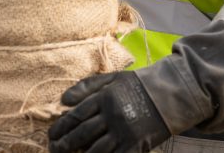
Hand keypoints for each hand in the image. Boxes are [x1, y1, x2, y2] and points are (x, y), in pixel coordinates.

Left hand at [48, 71, 169, 152]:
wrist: (172, 93)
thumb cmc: (140, 85)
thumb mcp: (114, 78)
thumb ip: (88, 86)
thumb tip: (63, 100)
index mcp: (105, 97)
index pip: (76, 115)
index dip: (61, 127)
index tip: (51, 134)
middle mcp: (112, 115)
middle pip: (81, 134)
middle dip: (64, 145)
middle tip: (54, 149)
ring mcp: (124, 132)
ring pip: (95, 151)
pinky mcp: (135, 146)